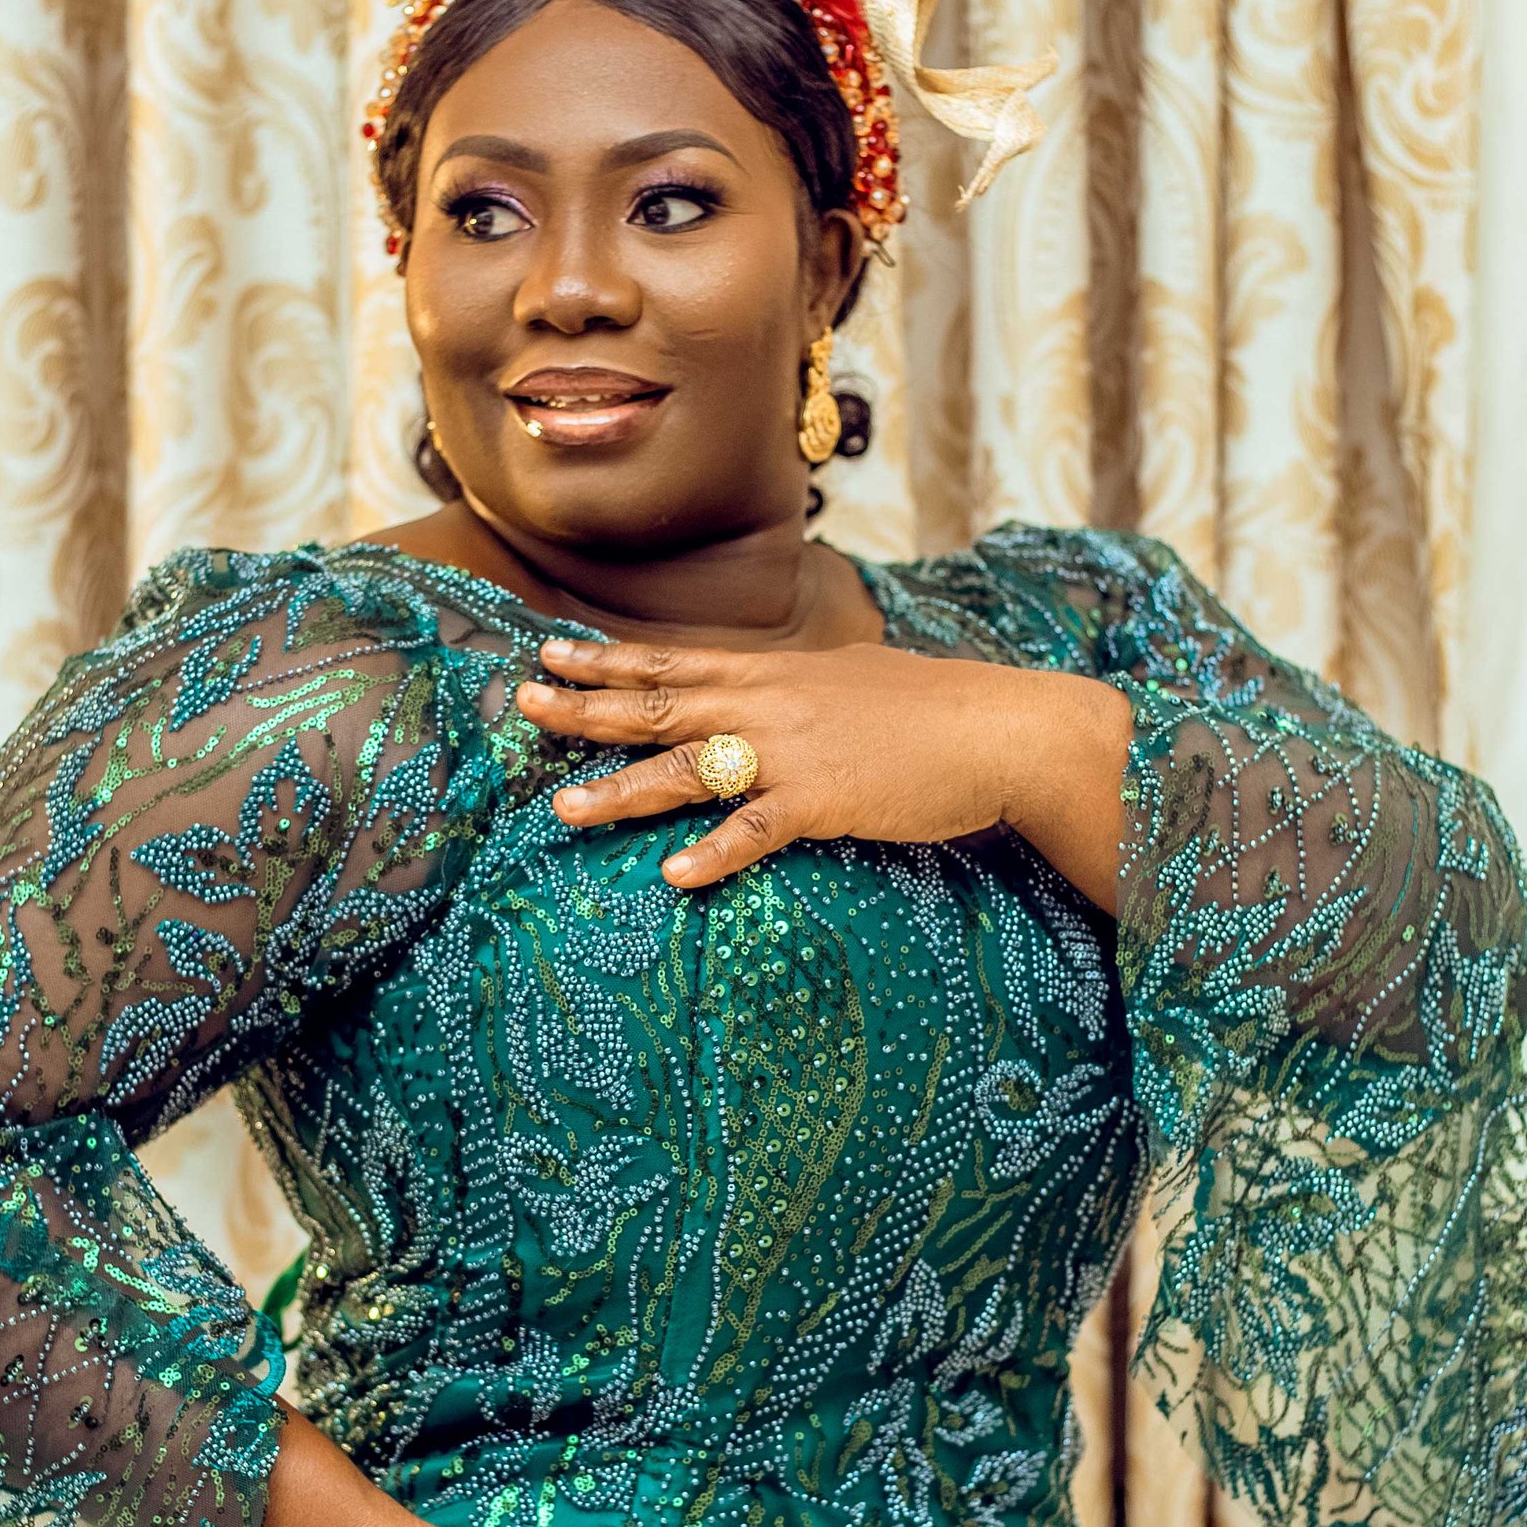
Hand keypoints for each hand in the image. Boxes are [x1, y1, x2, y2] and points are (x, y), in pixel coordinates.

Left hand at [516, 633, 1134, 908]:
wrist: (1002, 730)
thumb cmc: (931, 710)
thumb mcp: (849, 679)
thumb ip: (794, 687)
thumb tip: (760, 692)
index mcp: (774, 673)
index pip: (673, 660)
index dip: (607, 660)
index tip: (547, 652)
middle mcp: (770, 706)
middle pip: (662, 706)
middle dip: (587, 709)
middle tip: (524, 706)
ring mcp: (794, 753)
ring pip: (690, 771)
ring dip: (623, 791)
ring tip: (563, 808)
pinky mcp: (826, 802)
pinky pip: (759, 831)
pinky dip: (716, 854)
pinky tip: (675, 875)